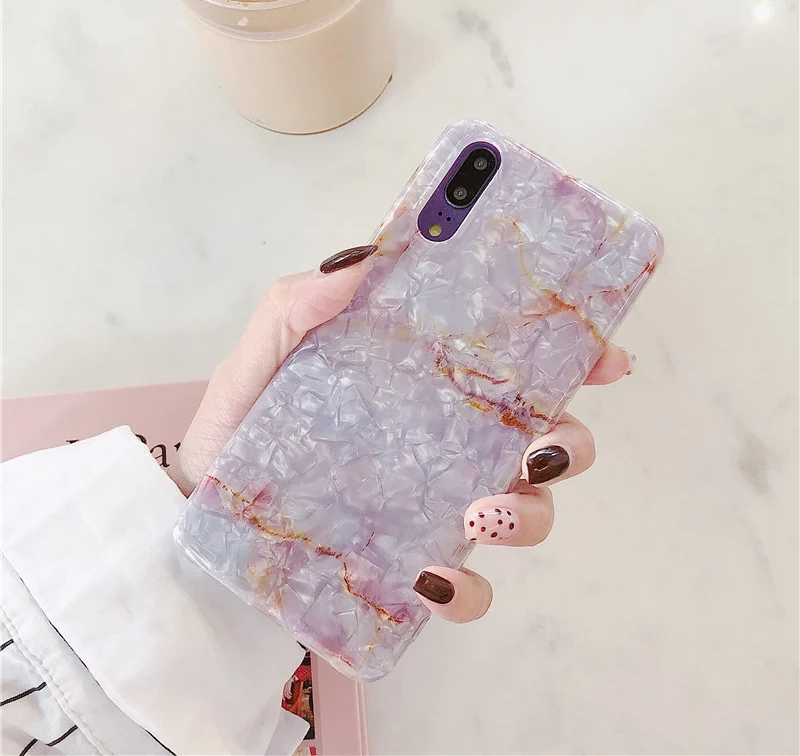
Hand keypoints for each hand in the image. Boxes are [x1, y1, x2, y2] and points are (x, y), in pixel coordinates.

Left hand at [168, 245, 635, 622]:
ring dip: (529, 516)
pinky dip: (467, 592)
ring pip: (527, 513)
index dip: (576, 357)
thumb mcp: (261, 356)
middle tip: (542, 446)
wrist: (204, 507)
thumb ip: (299, 306)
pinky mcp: (412, 566)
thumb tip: (362, 261)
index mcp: (428, 385)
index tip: (603, 357)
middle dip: (571, 443)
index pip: (519, 366)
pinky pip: (467, 591)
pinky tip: (432, 578)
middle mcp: (450, 444)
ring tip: (480, 513)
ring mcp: (437, 507)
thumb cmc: (243, 424)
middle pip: (548, 440)